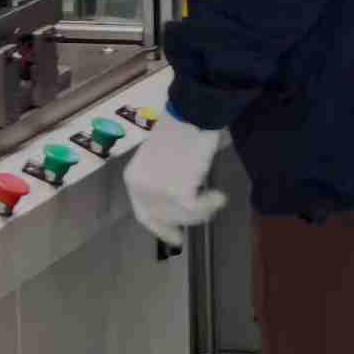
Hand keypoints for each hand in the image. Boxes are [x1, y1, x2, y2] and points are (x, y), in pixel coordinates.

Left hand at [123, 109, 227, 243]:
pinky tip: (220, 196)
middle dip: (185, 221)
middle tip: (204, 219)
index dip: (160, 228)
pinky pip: (198, 209)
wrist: (190, 115)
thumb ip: (163, 180)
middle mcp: (141, 189)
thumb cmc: (181, 129)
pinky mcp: (178, 193)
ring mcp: (158, 193)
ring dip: (203, 210)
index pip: (144, 213)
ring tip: (216, 198)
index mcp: (133, 179)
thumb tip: (179, 199)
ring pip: (183, 216)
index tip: (175, 238)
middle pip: (164, 217)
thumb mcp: (162, 158)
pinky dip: (211, 204)